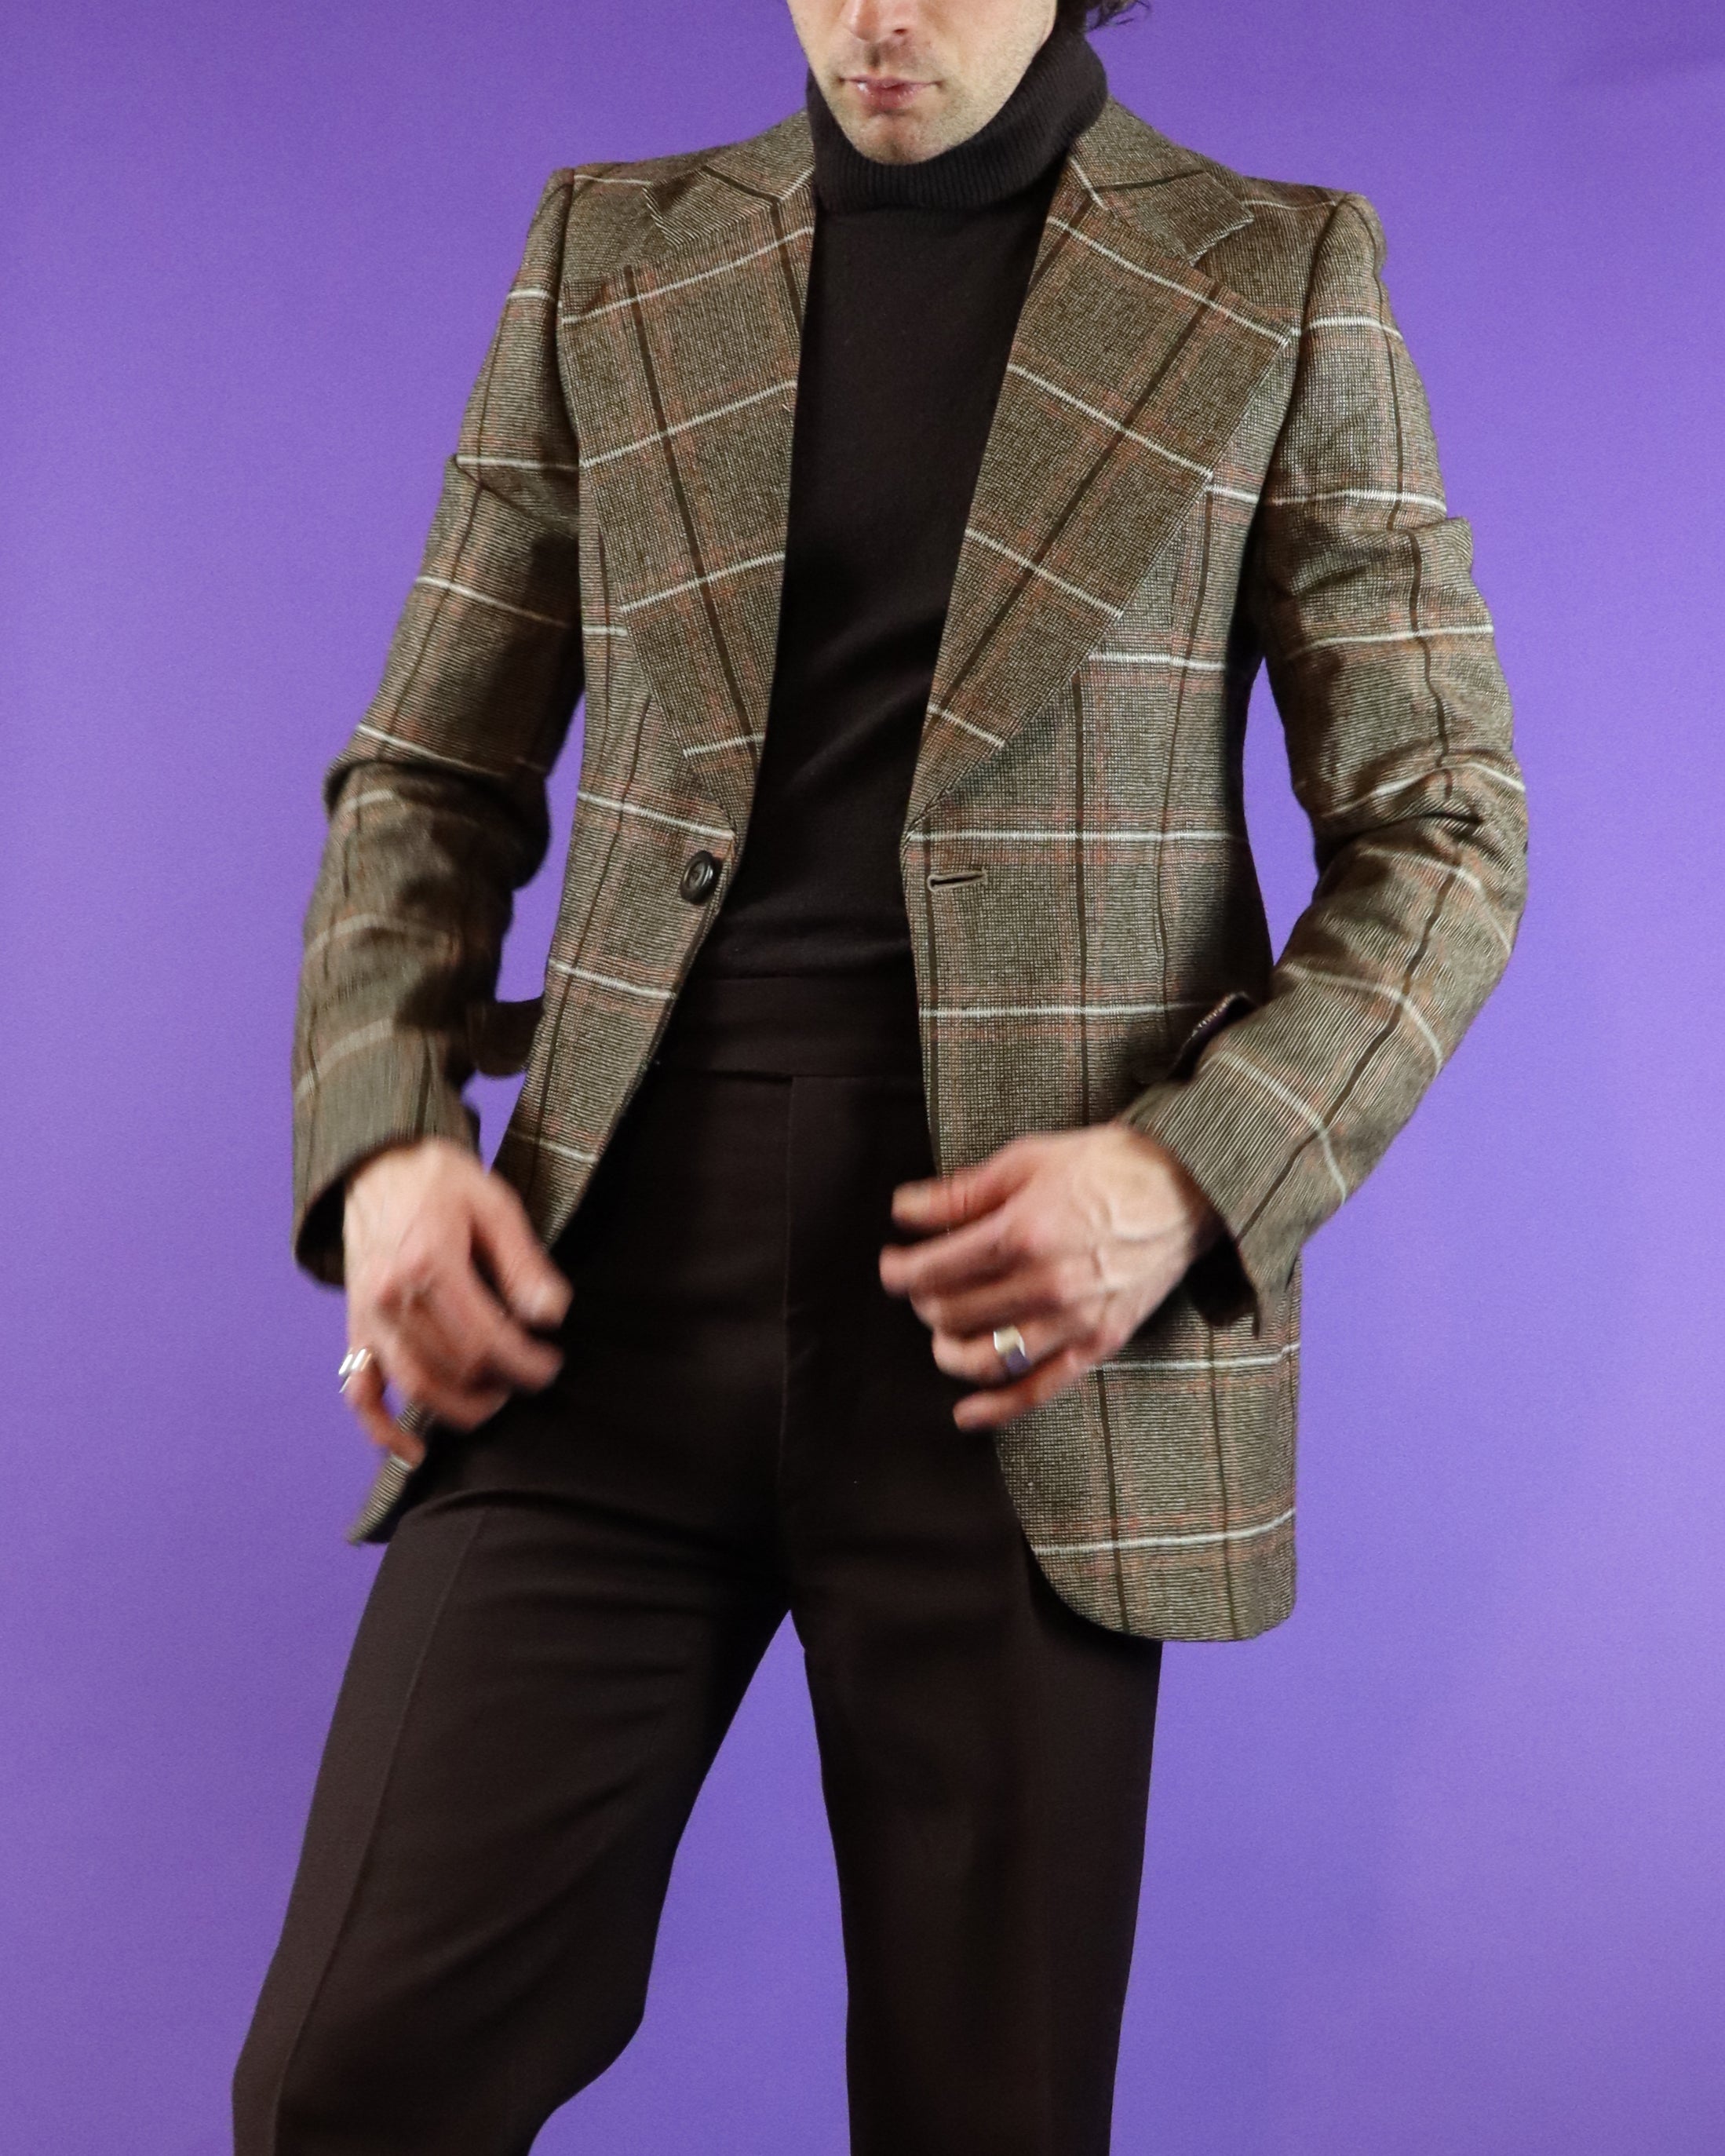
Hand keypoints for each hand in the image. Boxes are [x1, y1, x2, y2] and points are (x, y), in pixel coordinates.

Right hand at [339, 1138, 571, 1462]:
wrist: (378, 1162)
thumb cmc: (442, 1180)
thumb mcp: (495, 1206)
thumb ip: (523, 1264)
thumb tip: (551, 1315)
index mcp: (428, 1264)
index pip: (484, 1340)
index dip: (525, 1363)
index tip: (551, 1364)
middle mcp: (390, 1297)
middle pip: (452, 1369)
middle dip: (500, 1384)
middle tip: (531, 1377)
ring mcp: (367, 1317)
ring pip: (412, 1387)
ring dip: (458, 1408)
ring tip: (495, 1402)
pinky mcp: (356, 1328)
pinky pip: (358, 1391)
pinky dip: (381, 1429)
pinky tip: (413, 1452)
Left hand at [879, 1124, 1220, 1430]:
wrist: (1185, 1188)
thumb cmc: (1105, 1166)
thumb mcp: (1026, 1160)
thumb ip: (960, 1193)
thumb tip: (904, 1211)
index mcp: (1020, 1233)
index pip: (932, 1270)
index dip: (899, 1271)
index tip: (893, 1265)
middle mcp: (1043, 1284)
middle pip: (950, 1314)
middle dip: (924, 1303)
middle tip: (925, 1287)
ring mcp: (1072, 1320)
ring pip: (984, 1359)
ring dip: (948, 1352)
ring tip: (943, 1334)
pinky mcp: (1098, 1342)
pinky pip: (1038, 1389)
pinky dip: (996, 1409)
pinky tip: (966, 1414)